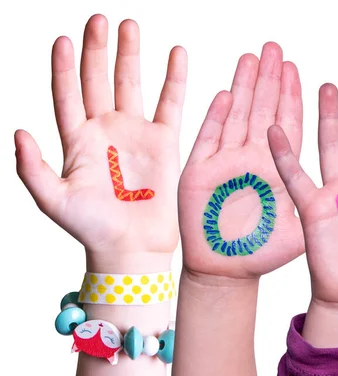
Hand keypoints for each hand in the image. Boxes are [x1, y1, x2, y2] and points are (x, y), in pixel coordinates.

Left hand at [15, 15, 186, 270]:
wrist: (131, 247)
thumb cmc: (92, 229)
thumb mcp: (53, 200)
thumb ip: (33, 167)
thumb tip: (17, 132)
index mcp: (77, 141)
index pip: (66, 94)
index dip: (63, 67)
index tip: (63, 39)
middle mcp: (105, 131)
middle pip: (98, 80)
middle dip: (97, 49)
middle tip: (100, 19)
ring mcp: (135, 134)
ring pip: (132, 85)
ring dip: (130, 55)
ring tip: (129, 26)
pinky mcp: (164, 143)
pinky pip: (170, 105)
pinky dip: (174, 80)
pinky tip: (176, 55)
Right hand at [178, 43, 303, 279]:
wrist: (225, 271)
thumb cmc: (261, 254)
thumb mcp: (299, 233)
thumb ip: (316, 210)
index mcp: (278, 171)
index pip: (287, 126)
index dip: (291, 97)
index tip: (295, 69)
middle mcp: (253, 161)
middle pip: (262, 112)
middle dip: (268, 80)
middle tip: (275, 48)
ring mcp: (226, 164)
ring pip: (236, 118)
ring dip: (243, 88)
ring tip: (251, 58)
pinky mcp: (199, 174)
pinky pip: (208, 140)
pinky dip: (215, 117)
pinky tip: (224, 93)